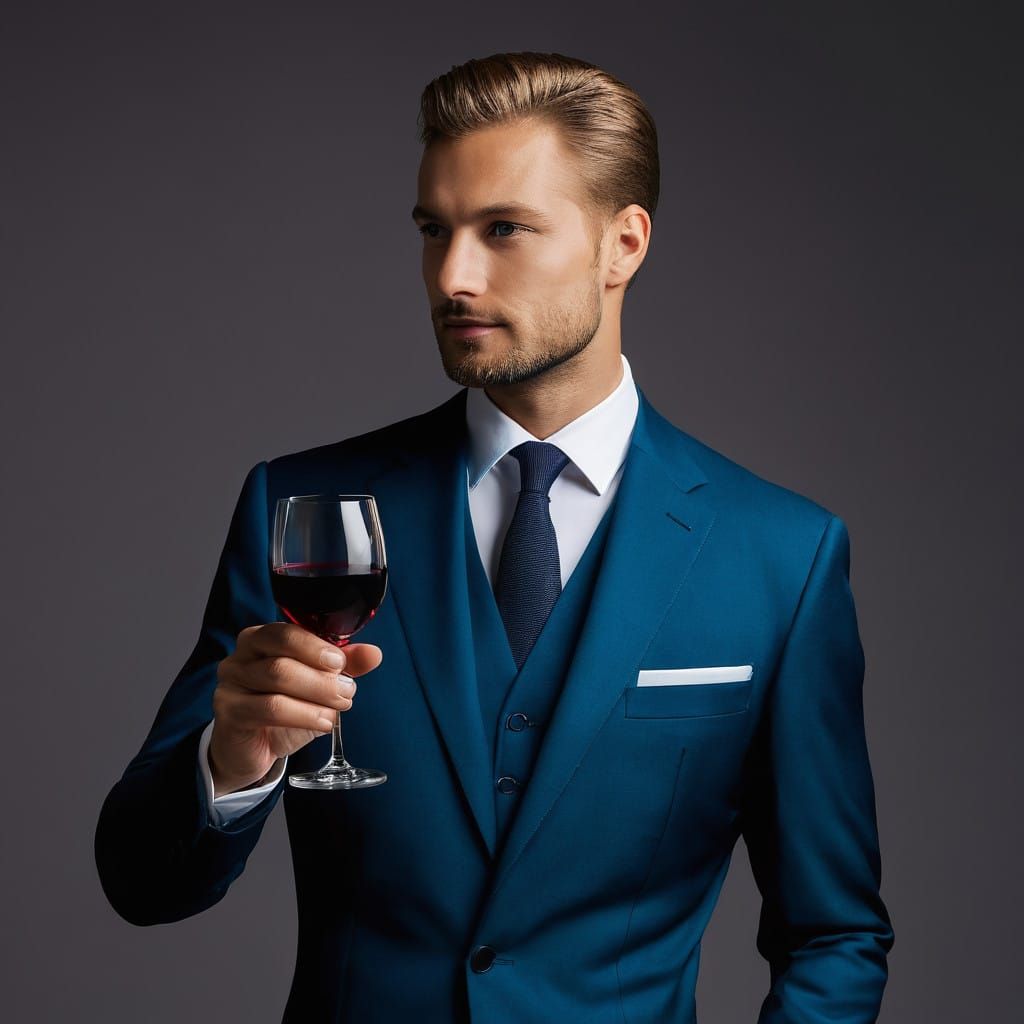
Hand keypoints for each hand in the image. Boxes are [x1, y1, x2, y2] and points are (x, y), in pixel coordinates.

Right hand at [209, 623, 382, 795]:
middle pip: (283, 654)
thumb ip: (343, 667)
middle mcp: (241, 656)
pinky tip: (323, 723)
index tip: (342, 663)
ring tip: (338, 709)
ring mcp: (230, 683)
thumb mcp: (317, 686)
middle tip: (348, 691)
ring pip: (277, 679)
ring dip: (316, 695)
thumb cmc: (283, 710)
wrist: (252, 750)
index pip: (287, 631)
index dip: (317, 646)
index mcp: (261, 639)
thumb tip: (373, 654)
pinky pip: (269, 709)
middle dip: (322, 675)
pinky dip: (303, 715)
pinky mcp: (228, 712)